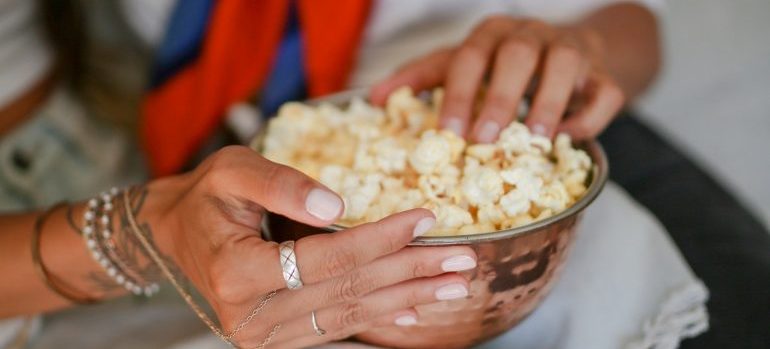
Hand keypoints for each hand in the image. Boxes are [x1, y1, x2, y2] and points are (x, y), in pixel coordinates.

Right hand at [144, 146, 476, 347]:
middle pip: (349, 291)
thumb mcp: (232, 171)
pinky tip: (414, 312)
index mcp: (238, 270)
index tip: (426, 218)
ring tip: (453, 286)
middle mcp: (251, 315)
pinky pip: (336, 331)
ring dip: (407, 299)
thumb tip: (339, 206)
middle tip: (462, 260)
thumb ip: (282, 184)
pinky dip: (379, 319)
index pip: (328, 257)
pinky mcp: (277, 340)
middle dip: (411, 272)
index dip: (383, 238)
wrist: (173, 237)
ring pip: (350, 316)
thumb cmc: (205, 199)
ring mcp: (264, 336)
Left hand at [371, 16, 624, 141]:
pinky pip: (605, 90)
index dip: (458, 92)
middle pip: (517, 54)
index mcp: (492, 34)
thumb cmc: (508, 66)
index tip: (449, 131)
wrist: (577, 53)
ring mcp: (572, 50)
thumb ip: (422, 79)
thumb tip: (372, 98)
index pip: (470, 55)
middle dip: (500, 96)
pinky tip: (568, 139)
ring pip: (567, 62)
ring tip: (533, 136)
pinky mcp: (605, 73)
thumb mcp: (462, 66)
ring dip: (549, 100)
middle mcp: (531, 35)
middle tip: (484, 138)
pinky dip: (589, 116)